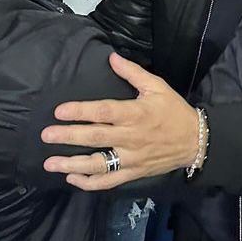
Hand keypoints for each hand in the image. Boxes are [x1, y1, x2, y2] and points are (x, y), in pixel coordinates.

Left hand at [42, 52, 197, 189]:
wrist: (195, 141)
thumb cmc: (173, 110)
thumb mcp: (157, 86)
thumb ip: (132, 72)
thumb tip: (112, 57)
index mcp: (135, 113)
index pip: (103, 112)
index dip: (80, 112)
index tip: (60, 111)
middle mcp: (130, 137)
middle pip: (95, 138)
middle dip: (68, 137)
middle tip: (46, 136)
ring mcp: (131, 158)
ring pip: (98, 164)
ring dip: (72, 165)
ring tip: (50, 163)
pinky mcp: (133, 173)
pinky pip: (109, 181)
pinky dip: (90, 183)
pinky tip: (72, 179)